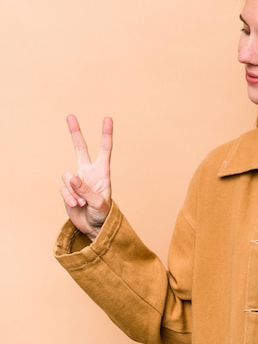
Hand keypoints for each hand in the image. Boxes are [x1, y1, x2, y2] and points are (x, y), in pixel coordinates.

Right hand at [60, 115, 112, 240]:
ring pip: (67, 176)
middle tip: (70, 116)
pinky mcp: (68, 190)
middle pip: (81, 148)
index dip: (106, 134)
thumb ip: (86, 191)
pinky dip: (69, 199)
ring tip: (82, 203)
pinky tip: (76, 206)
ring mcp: (77, 181)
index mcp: (102, 172)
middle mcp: (89, 172)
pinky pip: (64, 190)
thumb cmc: (103, 214)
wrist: (94, 227)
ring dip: (73, 192)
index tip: (108, 119)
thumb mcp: (99, 204)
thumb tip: (71, 177)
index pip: (105, 150)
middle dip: (75, 132)